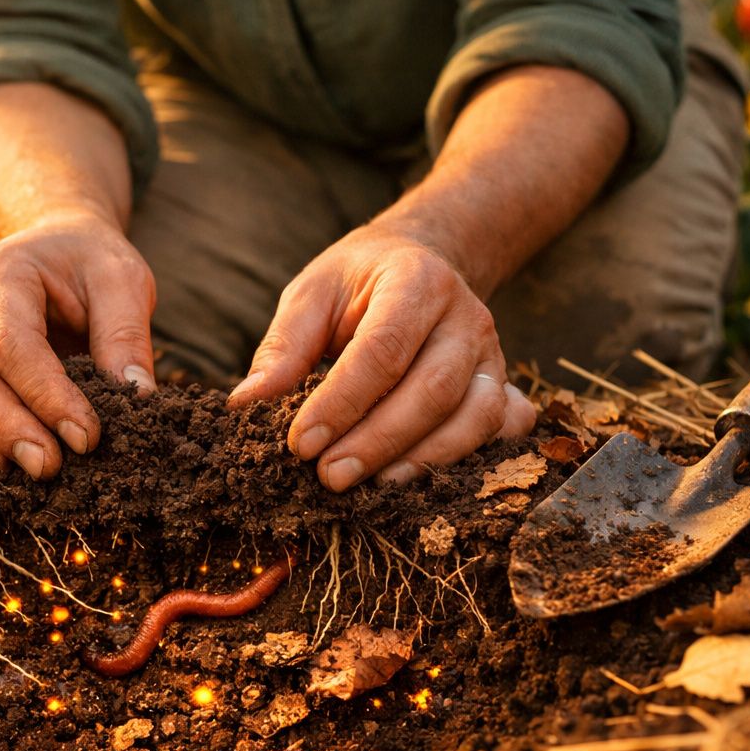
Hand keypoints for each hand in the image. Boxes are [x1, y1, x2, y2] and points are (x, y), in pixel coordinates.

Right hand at [0, 214, 157, 478]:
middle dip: (6, 428)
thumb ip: (126, 335)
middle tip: (48, 467)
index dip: (46, 396)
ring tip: (9, 474)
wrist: (54, 245)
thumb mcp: (121, 280)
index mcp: (1, 274)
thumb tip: (138, 398)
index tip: (87, 437)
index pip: (12, 345)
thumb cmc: (88, 264)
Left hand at [228, 225, 534, 489]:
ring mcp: (491, 353)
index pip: (382, 349)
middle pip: (432, 389)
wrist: (420, 261)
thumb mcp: (313, 294)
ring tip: (371, 489)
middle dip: (379, 441)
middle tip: (329, 477)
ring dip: (423, 460)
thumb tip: (246, 404)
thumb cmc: (356, 284)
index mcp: (416, 281)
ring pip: (474, 416)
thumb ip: (284, 346)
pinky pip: (503, 428)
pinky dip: (473, 458)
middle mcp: (466, 316)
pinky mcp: (502, 384)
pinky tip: (427, 481)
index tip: (300, 444)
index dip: (341, 403)